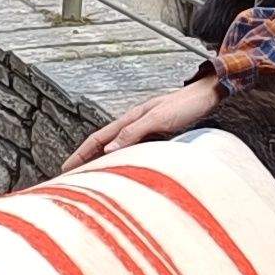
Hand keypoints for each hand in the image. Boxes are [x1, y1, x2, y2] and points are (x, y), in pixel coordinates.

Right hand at [64, 74, 219, 170]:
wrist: (209, 96)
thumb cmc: (186, 105)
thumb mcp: (158, 118)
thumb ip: (133, 132)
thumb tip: (108, 150)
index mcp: (130, 119)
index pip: (98, 139)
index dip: (80, 154)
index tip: (65, 168)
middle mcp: (134, 125)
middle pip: (103, 146)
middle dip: (85, 161)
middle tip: (71, 178)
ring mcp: (145, 131)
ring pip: (117, 150)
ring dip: (102, 163)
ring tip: (91, 178)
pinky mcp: (157, 137)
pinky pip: (133, 153)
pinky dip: (122, 163)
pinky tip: (123, 171)